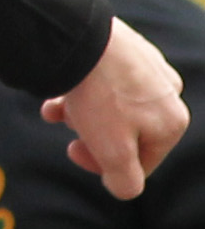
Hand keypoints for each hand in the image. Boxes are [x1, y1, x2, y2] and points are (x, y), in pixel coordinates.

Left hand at [45, 16, 187, 198]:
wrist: (81, 39)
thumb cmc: (101, 97)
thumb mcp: (114, 151)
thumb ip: (125, 180)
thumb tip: (124, 189)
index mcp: (172, 123)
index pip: (140, 162)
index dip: (102, 165)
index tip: (73, 150)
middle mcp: (168, 95)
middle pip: (123, 133)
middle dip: (90, 135)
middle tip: (68, 125)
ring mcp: (149, 70)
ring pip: (110, 107)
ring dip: (80, 113)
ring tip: (58, 107)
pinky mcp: (127, 51)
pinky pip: (104, 82)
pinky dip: (79, 91)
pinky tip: (55, 93)